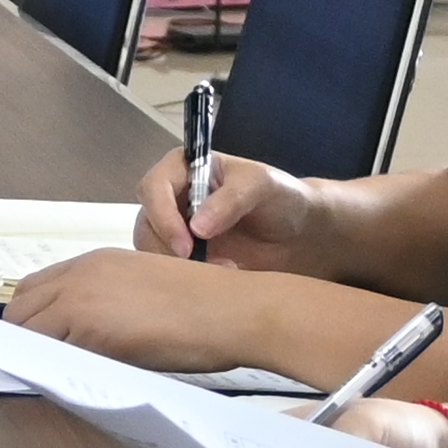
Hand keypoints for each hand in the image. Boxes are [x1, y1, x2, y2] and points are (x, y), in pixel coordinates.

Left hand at [1, 246, 288, 372]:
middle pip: (22, 307)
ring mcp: (82, 297)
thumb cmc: (206, 309)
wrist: (236, 310)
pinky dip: (49, 368)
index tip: (33, 342)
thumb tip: (78, 338)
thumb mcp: (145, 294)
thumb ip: (108, 307)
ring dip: (32, 355)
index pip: (36, 288)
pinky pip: (50, 351)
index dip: (30, 317)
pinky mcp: (90, 326)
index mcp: (96, 261)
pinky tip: (63, 383)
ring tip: (47, 378)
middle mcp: (82, 273)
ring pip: (28, 330)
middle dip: (21, 337)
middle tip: (32, 366)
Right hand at [126, 144, 325, 265]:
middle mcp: (173, 198)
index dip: (162, 215)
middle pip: (146, 222)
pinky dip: (188, 278)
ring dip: (179, 265)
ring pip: (152, 249)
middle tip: (200, 263)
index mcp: (183, 169)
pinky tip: (221, 275)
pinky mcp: (185, 257)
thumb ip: (231, 199)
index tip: (186, 244)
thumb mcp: (261, 186)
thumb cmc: (281, 198)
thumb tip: (196, 226)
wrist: (301, 234)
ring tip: (221, 269)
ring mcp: (176, 229)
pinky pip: (168, 270)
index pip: (153, 187)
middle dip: (168, 246)